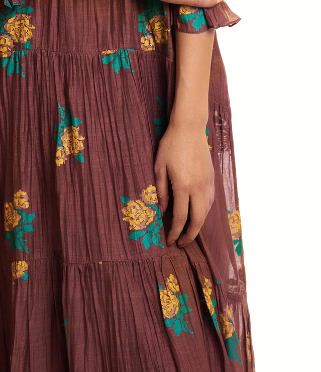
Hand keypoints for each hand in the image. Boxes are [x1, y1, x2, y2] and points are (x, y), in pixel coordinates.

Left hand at [154, 120, 214, 245]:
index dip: (175, 232)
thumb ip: (160, 189)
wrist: (189, 128)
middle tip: (181, 243)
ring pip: (207, 212)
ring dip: (198, 225)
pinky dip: (204, 212)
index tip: (170, 241)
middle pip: (198, 220)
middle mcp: (198, 187)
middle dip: (190, 235)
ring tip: (188, 232)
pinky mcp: (212, 178)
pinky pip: (210, 201)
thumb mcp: (159, 166)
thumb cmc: (170, 145)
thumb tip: (162, 209)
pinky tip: (198, 214)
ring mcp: (207, 183)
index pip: (181, 217)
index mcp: (183, 186)